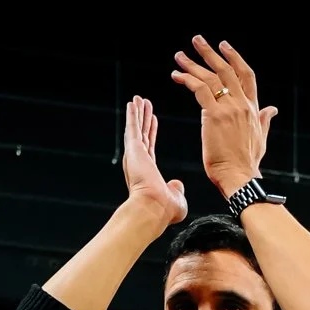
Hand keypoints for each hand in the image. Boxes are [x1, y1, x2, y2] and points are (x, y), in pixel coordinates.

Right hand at [122, 96, 186, 227]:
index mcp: (148, 172)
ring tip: (138, 99)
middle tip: (143, 104)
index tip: (153, 119)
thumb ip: (176, 190)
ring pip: (136, 129)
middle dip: (143, 118)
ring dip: (137, 113)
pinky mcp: (133, 150)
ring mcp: (135, 155)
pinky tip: (133, 103)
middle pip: (141, 134)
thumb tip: (177, 184)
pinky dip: (132, 115)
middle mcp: (139, 162)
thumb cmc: (164, 210)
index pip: (150, 146)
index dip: (151, 132)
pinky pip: (133, 128)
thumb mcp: (176, 199)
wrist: (153, 209)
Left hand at [172, 36, 276, 197]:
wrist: (240, 178)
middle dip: (210, 53)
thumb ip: (264, 120)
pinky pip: (199, 90)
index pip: (246, 75)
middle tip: (197, 40)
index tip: (224, 46)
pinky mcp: (213, 116)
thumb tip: (273, 109)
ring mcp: (228, 109)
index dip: (235, 58)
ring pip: (210, 77)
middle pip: (226, 70)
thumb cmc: (247, 164)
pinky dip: (187, 80)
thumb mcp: (260, 138)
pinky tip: (177, 76)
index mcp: (253, 108)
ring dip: (192, 64)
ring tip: (180, 56)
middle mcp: (242, 104)